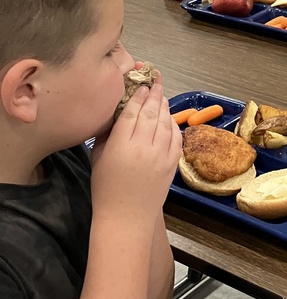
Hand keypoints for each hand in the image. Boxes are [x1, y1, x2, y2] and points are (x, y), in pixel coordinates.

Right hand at [91, 80, 181, 225]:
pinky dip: (173, 124)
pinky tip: (169, 117)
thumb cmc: (106, 188)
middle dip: (154, 95)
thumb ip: (107, 134)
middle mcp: (143, 148)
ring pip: (165, 123)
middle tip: (155, 81)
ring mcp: (161, 155)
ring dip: (164, 107)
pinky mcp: (172, 163)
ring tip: (162, 95)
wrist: (126, 217)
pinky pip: (176, 137)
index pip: (132, 114)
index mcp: (121, 146)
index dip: (137, 97)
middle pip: (151, 114)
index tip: (140, 86)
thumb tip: (117, 112)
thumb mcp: (98, 158)